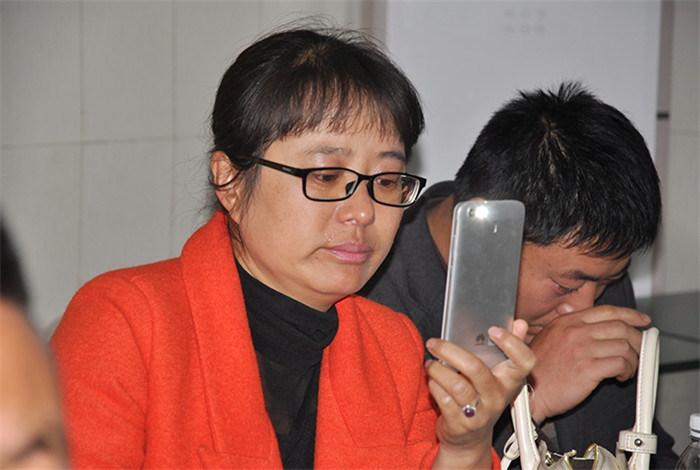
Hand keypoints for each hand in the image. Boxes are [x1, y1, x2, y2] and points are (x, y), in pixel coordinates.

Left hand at [425, 319, 535, 468]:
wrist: (469, 440)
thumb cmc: (481, 398)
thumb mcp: (497, 377)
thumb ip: (507, 349)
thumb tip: (520, 323)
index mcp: (509, 381)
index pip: (524, 362)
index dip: (512, 344)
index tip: (493, 330)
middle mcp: (497, 398)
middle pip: (476, 369)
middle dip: (450, 351)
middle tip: (434, 343)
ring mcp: (479, 413)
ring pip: (457, 385)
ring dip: (438, 370)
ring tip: (430, 363)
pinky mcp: (460, 424)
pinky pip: (444, 399)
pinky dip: (434, 386)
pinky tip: (432, 380)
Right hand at [527, 305, 650, 422]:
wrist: (529, 392)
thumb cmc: (538, 368)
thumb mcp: (548, 336)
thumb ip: (567, 324)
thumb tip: (584, 314)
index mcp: (567, 321)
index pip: (607, 311)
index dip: (630, 315)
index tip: (642, 320)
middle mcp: (575, 331)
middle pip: (620, 327)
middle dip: (636, 340)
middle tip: (638, 350)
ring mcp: (582, 349)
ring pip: (624, 346)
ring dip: (633, 359)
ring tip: (627, 368)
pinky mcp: (588, 369)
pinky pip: (620, 364)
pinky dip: (626, 371)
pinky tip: (620, 376)